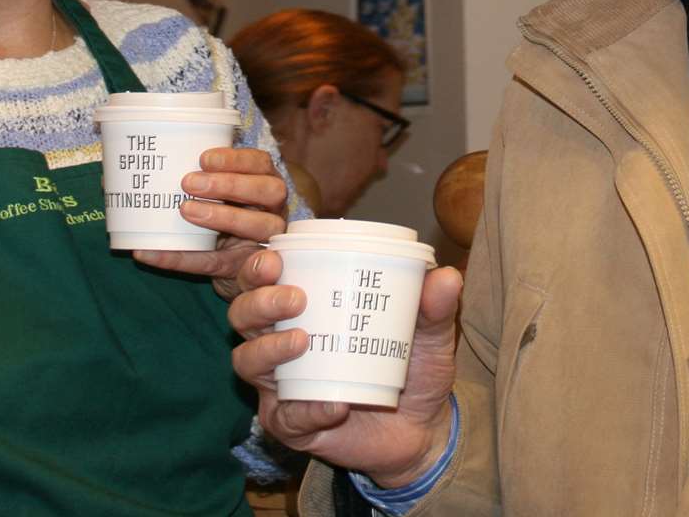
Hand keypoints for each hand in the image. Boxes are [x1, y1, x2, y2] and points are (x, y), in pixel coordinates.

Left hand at [133, 147, 286, 287]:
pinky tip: (151, 252)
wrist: (231, 269)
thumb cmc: (221, 217)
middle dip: (231, 184)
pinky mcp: (245, 269)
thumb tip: (166, 157)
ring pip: (258, 226)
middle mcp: (274, 211)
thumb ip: (206, 178)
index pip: (262, 163)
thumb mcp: (219, 194)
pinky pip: (217, 262)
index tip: (204, 159)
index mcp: (267, 184)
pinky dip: (180, 257)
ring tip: (186, 210)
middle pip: (271, 191)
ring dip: (223, 216)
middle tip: (189, 182)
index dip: (237, 159)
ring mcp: (265, 242)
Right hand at [229, 248, 463, 486]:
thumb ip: (435, 307)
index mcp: (307, 307)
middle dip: (259, 301)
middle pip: (243, 314)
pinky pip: (287, 416)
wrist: (423, 430)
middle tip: (295, 298)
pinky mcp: (293, 425)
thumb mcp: (430, 335)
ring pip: (248, 361)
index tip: (276, 258)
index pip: (265, 278)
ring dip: (269, 348)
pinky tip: (334, 405)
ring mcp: (283, 385)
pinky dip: (308, 408)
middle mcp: (282, 341)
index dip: (259, 265)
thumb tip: (445, 276)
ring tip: (302, 341)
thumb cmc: (413, 369)